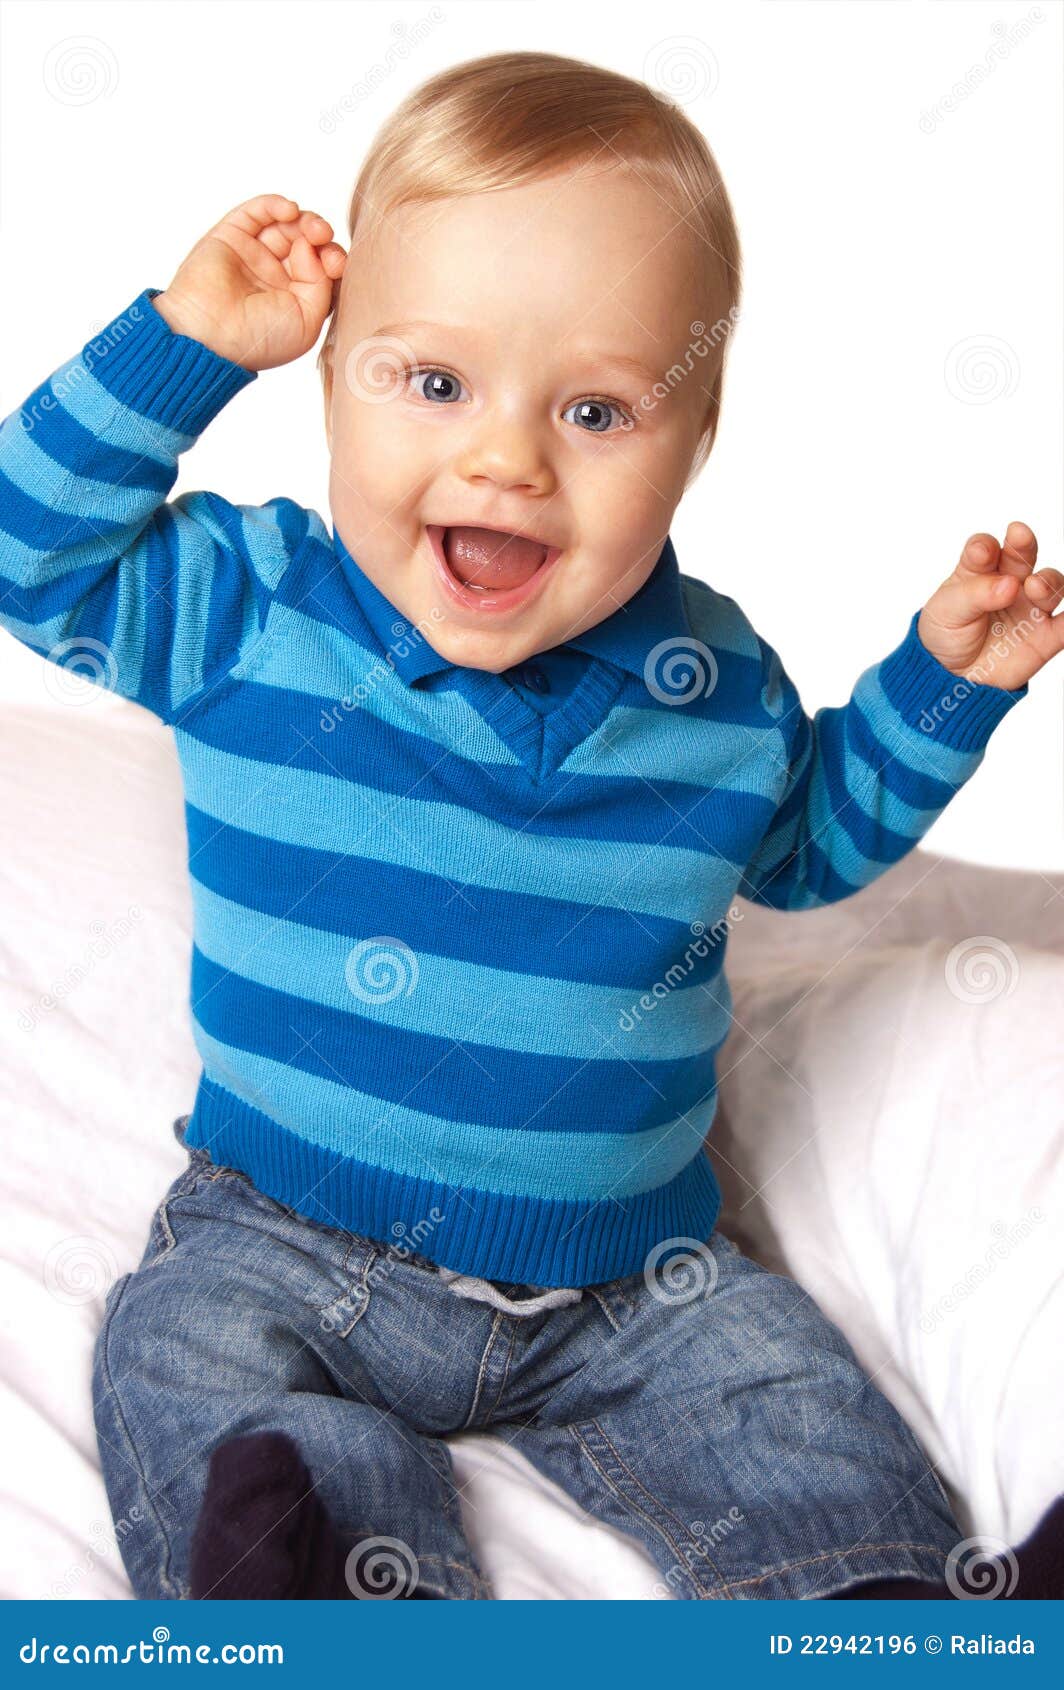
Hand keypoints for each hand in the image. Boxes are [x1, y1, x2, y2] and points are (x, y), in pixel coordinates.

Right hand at [151, 193, 345, 371]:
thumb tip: (313, 249)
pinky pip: (258, 211)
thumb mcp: (307, 321)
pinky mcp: (231, 235)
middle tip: (324, 239)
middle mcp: (274, 275)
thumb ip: (323, 285)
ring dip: (305, 220)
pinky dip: (276, 205)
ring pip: (286, 224)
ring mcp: (253, 254)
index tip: (336, 265)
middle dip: (322, 237)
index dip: (334, 260)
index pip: (323, 269)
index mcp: (294, 299)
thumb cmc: (258, 339)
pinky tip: (290, 211)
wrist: (211, 334)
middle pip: (308, 243)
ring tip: (314, 229)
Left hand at [917, 523, 1063, 689]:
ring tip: (1034, 586)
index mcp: (978, 572)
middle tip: (1019, 537)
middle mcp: (1009, 583)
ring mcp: (1030, 607)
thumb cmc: (946, 635)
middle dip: (1023, 544)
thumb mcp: (947, 611)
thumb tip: (1011, 585)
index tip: (982, 553)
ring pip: (1051, 584)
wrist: (952, 678)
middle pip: (1022, 555)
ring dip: (1048, 580)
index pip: (985, 549)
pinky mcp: (1046, 636)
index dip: (985, 547)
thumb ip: (976, 593)